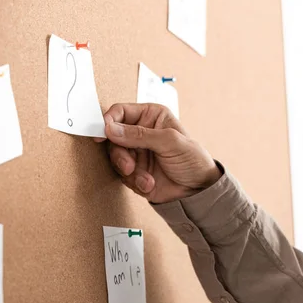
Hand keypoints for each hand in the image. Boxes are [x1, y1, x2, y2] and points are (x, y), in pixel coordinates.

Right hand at [95, 103, 221, 203]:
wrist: (198, 191)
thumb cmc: (193, 160)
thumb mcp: (170, 141)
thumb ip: (139, 134)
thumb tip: (111, 129)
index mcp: (150, 116)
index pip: (121, 112)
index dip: (109, 120)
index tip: (103, 132)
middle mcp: (140, 133)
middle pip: (113, 137)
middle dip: (120, 154)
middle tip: (128, 165)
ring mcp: (136, 152)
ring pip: (116, 157)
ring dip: (128, 170)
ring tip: (145, 178)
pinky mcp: (134, 171)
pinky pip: (122, 175)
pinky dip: (134, 181)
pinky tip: (149, 183)